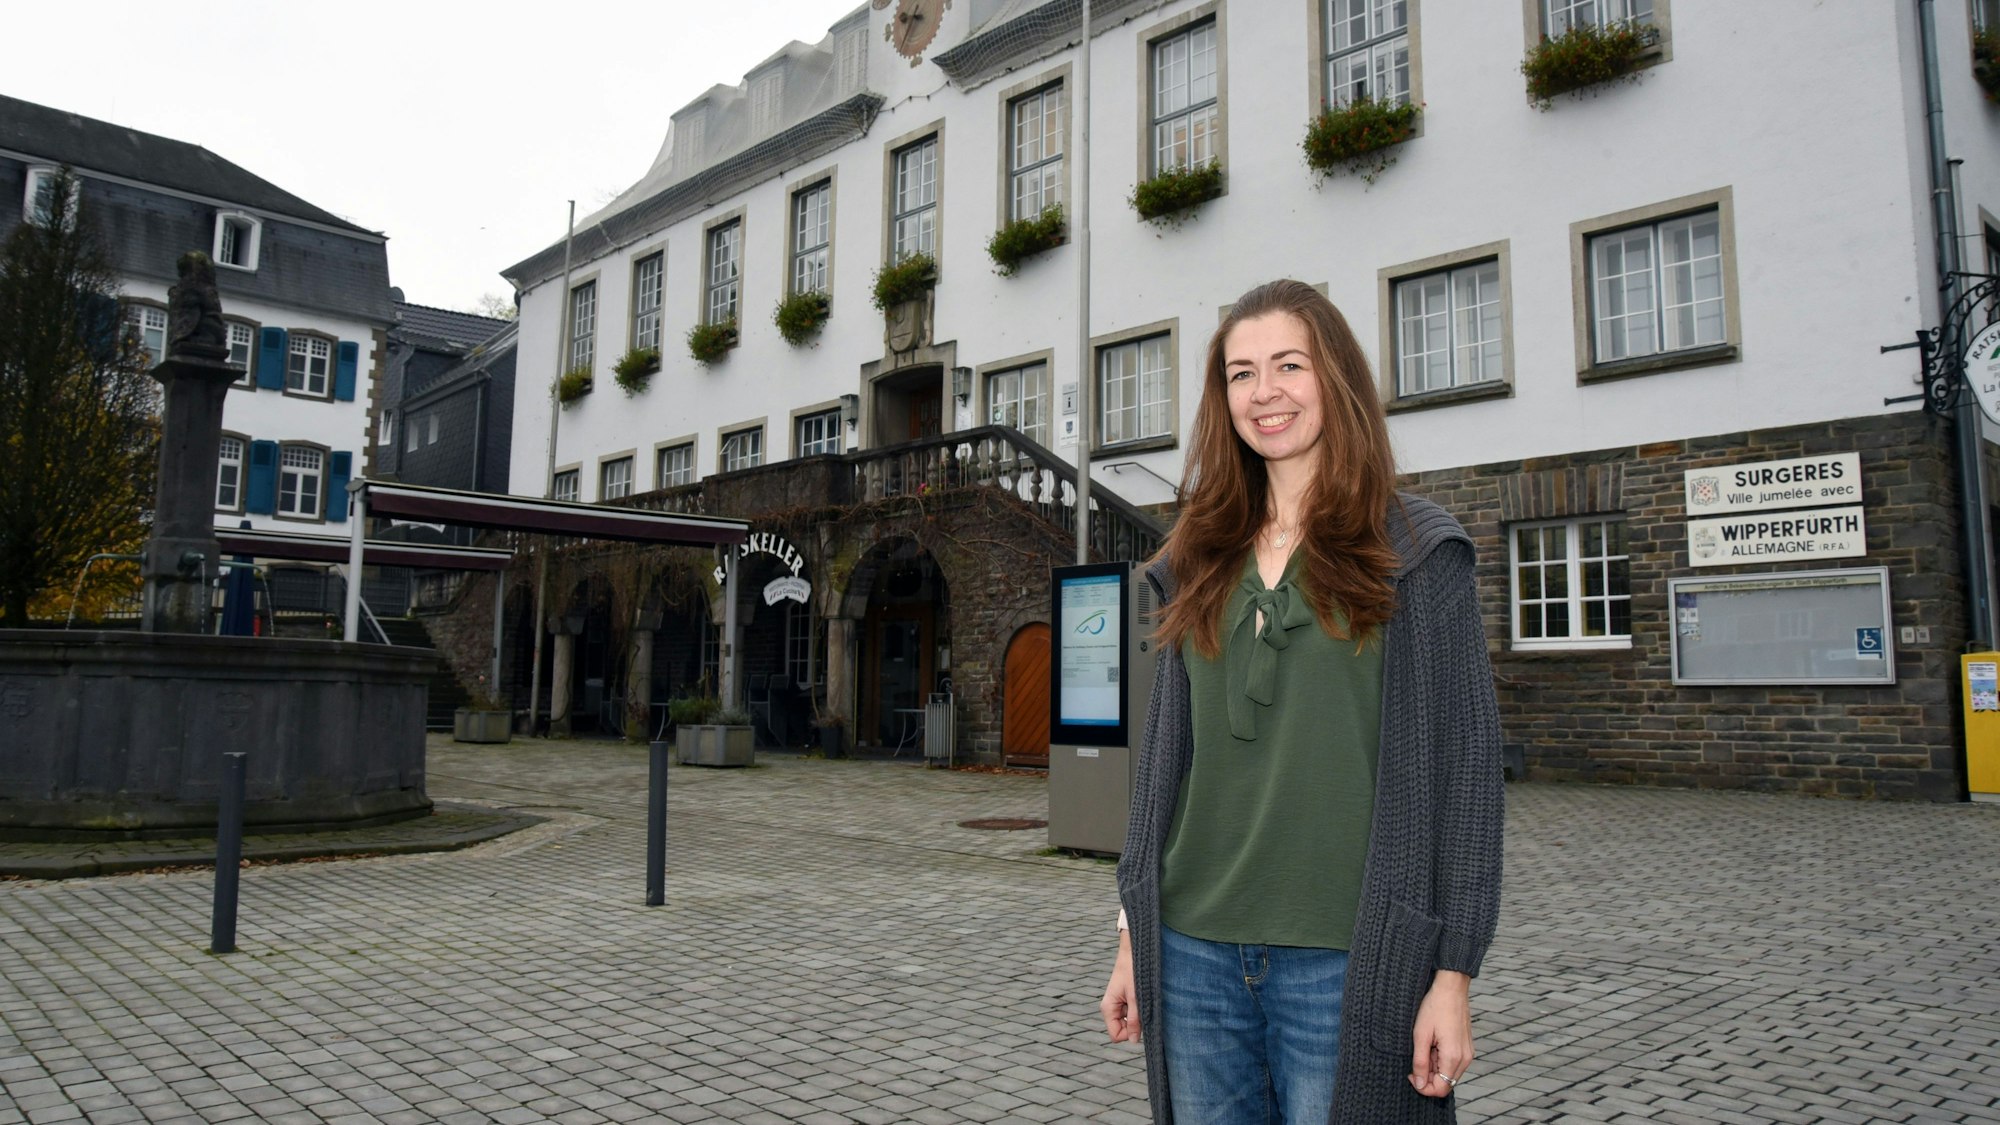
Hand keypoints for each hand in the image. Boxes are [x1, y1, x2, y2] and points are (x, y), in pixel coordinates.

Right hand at [1100, 931, 1141, 1042]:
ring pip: (1128, 1021)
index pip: (1116, 1035)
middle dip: (1135, 1024)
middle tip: (1143, 1007)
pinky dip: (1139, 1008)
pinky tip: (1143, 996)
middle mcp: (1111, 1008)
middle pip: (1122, 1029)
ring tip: (1143, 999)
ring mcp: (1117, 1003)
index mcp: (1108, 1008)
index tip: (1140, 1021)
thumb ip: (1134, 1020)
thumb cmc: (1134, 972)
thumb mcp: (1136, 997)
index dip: (1129, 1034)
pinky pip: (1132, 1012)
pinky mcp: (1124, 998)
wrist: (1134, 951)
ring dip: (1139, 1015)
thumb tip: (1133, 1041)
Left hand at [1408, 970, 1471, 1098]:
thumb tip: (1420, 1084)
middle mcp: (1465, 1059)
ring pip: (1449, 1074)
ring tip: (1425, 1046)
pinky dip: (1441, 1060)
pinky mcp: (1467, 1047)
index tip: (1411, 1074)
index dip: (1423, 1087)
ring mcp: (1468, 1053)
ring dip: (1434, 1067)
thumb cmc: (1434, 1007)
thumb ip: (1420, 1062)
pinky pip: (1453, 1063)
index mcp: (1453, 1057)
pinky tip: (1433, 1044)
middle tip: (1416, 1057)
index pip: (1441, 1089)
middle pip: (1446, 1083)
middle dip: (1428, 1077)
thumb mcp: (1420, 1035)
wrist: (1451, 988)